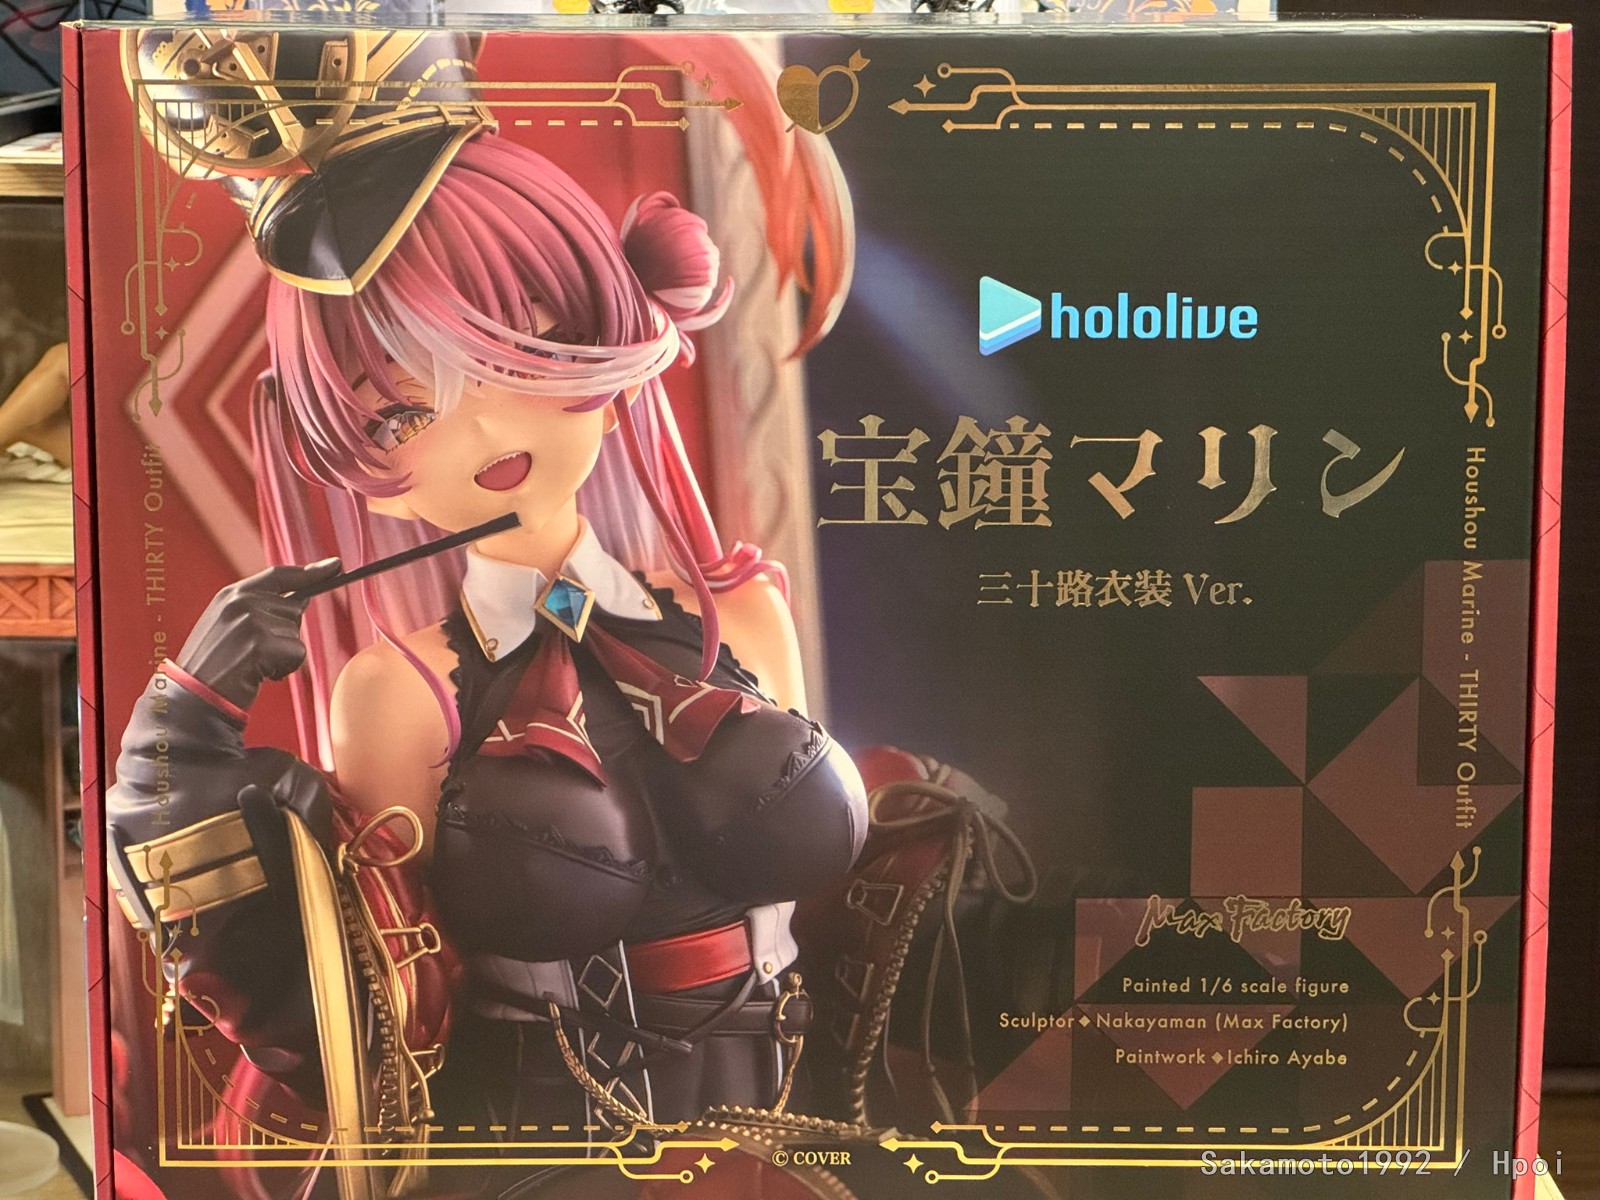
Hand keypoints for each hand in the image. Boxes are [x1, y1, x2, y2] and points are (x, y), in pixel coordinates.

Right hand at [175, 559, 340, 710]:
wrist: (192, 697)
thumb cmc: (212, 667)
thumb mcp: (227, 626)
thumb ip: (257, 608)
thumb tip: (300, 600)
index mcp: (231, 595)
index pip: (279, 575)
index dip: (310, 571)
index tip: (335, 565)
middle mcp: (241, 602)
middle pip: (294, 608)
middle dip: (285, 634)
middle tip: (255, 653)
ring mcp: (251, 621)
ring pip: (296, 634)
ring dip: (283, 655)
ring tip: (252, 665)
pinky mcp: (261, 643)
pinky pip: (297, 653)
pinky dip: (285, 668)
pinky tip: (259, 675)